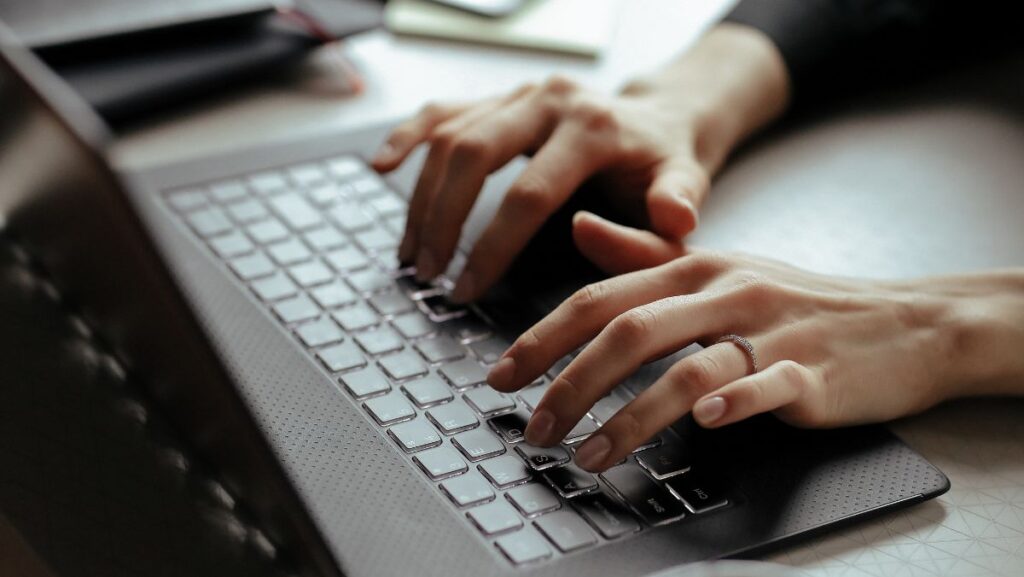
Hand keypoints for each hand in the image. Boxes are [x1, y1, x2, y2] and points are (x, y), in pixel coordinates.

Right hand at [372, 76, 708, 299]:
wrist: (663, 118)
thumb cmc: (667, 166)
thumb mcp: (684, 193)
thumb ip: (660, 219)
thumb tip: (590, 231)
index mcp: (595, 127)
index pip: (528, 192)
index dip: (491, 247)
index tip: (466, 290)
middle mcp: (551, 99)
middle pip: (473, 154)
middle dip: (442, 220)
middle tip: (427, 273)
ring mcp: (521, 94)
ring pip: (451, 136)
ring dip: (422, 197)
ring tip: (412, 251)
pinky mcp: (502, 97)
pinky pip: (444, 111)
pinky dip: (409, 136)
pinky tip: (383, 165)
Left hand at [485, 247, 1023, 472]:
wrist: (903, 321)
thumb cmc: (797, 299)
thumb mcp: (718, 268)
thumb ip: (644, 254)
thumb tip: (577, 228)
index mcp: (694, 268)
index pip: (601, 298)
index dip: (543, 337)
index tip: (500, 377)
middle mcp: (724, 292)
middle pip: (630, 332)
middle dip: (570, 382)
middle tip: (534, 428)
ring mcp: (770, 331)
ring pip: (687, 368)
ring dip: (629, 416)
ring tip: (589, 455)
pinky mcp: (813, 371)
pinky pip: (766, 385)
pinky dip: (733, 403)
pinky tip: (703, 425)